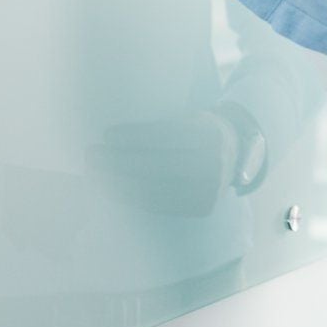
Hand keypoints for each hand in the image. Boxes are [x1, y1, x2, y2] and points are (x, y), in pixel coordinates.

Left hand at [88, 110, 235, 216]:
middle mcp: (213, 163)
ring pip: (156, 188)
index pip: (166, 135)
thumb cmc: (199, 132)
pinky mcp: (202, 208)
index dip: (135, 136)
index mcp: (209, 134)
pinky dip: (134, 199)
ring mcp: (210, 189)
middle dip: (119, 161)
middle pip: (157, 164)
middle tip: (92, 156)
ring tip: (96, 175)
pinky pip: (161, 206)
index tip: (107, 135)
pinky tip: (114, 191)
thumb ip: (161, 127)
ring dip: (119, 183)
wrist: (234, 154)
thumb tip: (112, 137)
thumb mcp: (190, 118)